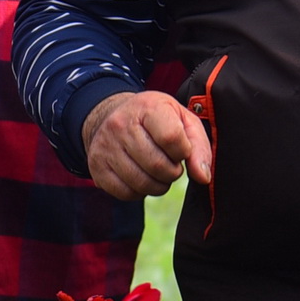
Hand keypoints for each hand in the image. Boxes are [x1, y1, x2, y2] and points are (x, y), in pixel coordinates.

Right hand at [80, 90, 212, 201]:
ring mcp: (105, 146)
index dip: (183, 152)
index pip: (171, 139)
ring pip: (142, 183)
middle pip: (157, 165)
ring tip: (158, 173)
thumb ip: (199, 147)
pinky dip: (139, 192)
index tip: (181, 150)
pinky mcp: (96, 166)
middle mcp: (121, 124)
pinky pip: (125, 193)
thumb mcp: (183, 120)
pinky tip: (141, 177)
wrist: (111, 115)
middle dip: (172, 173)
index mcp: (147, 107)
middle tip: (171, 166)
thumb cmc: (155, 119)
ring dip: (158, 185)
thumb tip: (203, 177)